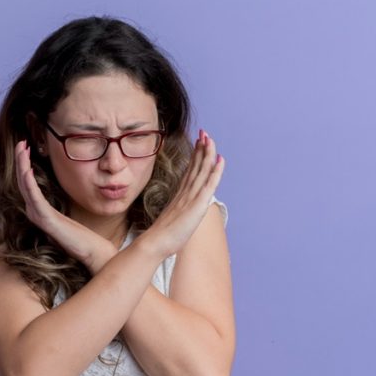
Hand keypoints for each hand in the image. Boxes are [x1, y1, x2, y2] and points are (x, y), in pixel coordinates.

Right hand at [15, 140, 115, 272]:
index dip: (24, 165)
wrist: (94, 253)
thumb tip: (61, 198)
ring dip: (22, 166)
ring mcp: (40, 217)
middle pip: (23, 182)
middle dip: (20, 161)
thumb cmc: (84, 238)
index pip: (27, 184)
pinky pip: (35, 198)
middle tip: (21, 142)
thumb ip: (60, 208)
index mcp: (40, 210)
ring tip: (22, 149)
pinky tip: (27, 169)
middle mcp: (36, 212)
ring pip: (25, 187)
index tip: (26, 147)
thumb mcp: (69, 218)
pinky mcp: (47, 221)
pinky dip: (29, 183)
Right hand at [140, 130, 225, 257]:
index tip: (198, 142)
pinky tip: (220, 160)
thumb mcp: (171, 221)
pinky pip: (209, 185)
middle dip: (200, 148)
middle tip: (204, 132)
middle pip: (195, 166)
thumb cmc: (161, 237)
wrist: (154, 243)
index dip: (195, 156)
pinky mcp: (197, 205)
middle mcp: (185, 193)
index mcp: (179, 195)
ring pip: (201, 171)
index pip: (189, 171)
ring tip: (210, 138)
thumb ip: (176, 212)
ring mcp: (190, 198)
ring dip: (207, 153)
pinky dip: (215, 171)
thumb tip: (177, 212)